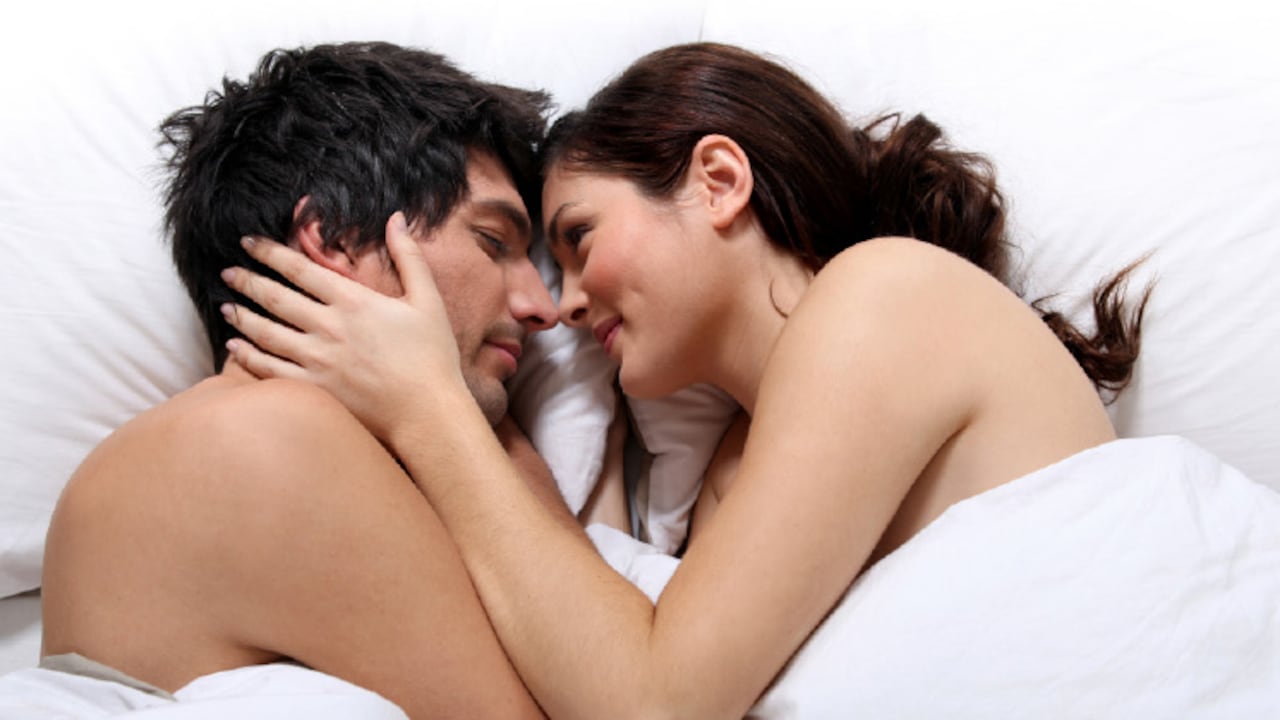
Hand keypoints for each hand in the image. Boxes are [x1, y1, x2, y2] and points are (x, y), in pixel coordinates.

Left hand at [220, 212, 465, 441]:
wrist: (428, 410)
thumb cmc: (432, 356)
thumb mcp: (427, 299)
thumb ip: (409, 256)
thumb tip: (396, 218)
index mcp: (353, 301)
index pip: (299, 269)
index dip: (269, 252)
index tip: (248, 242)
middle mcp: (329, 327)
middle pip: (275, 298)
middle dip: (247, 281)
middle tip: (228, 272)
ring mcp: (318, 360)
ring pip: (266, 332)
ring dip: (242, 317)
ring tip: (227, 307)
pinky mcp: (314, 389)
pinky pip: (270, 370)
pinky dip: (248, 356)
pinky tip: (234, 348)